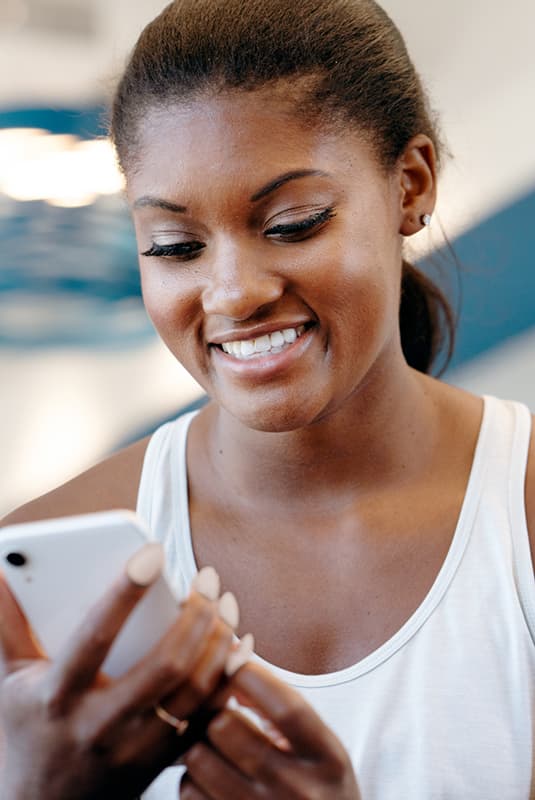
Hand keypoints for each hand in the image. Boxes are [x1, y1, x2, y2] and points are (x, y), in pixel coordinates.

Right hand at [0, 547, 235, 799]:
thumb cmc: (25, 733)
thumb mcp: (7, 680)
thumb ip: (7, 623)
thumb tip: (3, 568)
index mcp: (57, 698)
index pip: (94, 638)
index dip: (124, 594)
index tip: (152, 553)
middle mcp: (100, 726)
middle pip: (164, 668)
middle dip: (194, 617)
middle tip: (208, 578)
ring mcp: (136, 750)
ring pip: (194, 694)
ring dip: (218, 643)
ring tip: (226, 604)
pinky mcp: (163, 763)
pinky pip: (209, 721)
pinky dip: (230, 682)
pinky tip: (240, 646)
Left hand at [181, 661, 360, 798]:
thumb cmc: (317, 785)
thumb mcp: (318, 746)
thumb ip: (281, 705)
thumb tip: (231, 658)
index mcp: (328, 758)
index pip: (287, 708)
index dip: (251, 675)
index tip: (235, 662)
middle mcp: (300, 791)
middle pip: (227, 728)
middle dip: (217, 711)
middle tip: (219, 712)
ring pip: (199, 758)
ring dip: (199, 743)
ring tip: (214, 745)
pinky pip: (189, 792)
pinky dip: (191, 778)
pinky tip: (210, 777)